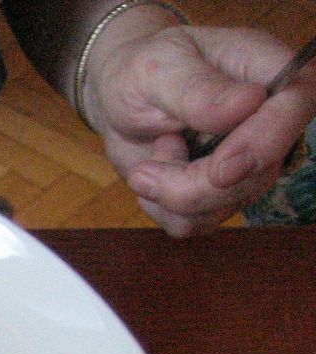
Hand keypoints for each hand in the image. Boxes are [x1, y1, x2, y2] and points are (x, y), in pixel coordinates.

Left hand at [83, 18, 315, 235]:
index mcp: (267, 71)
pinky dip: (163, 208)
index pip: (297, 105)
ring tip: (149, 160)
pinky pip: (198, 222)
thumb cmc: (142, 70)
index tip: (222, 169)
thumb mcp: (156, 70)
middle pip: (260, 172)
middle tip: (143, 173)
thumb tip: (248, 102)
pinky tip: (155, 175)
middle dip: (196, 186)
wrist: (117, 99)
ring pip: (226, 205)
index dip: (266, 142)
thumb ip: (197, 88)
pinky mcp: (221, 192)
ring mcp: (249, 161)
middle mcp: (268, 120)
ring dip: (172, 195)